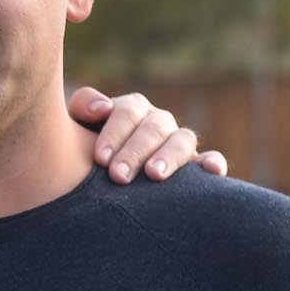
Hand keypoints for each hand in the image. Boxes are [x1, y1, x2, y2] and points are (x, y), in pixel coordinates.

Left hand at [68, 87, 227, 182]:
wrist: (93, 182)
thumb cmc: (82, 153)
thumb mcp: (76, 127)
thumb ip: (83, 109)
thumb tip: (102, 108)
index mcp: (132, 111)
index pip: (129, 111)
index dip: (115, 132)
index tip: (100, 157)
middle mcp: (157, 123)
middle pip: (154, 127)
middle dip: (135, 151)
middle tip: (118, 176)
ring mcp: (178, 144)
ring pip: (183, 140)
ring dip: (170, 156)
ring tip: (154, 175)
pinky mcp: (195, 168)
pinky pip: (209, 161)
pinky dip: (214, 163)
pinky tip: (212, 172)